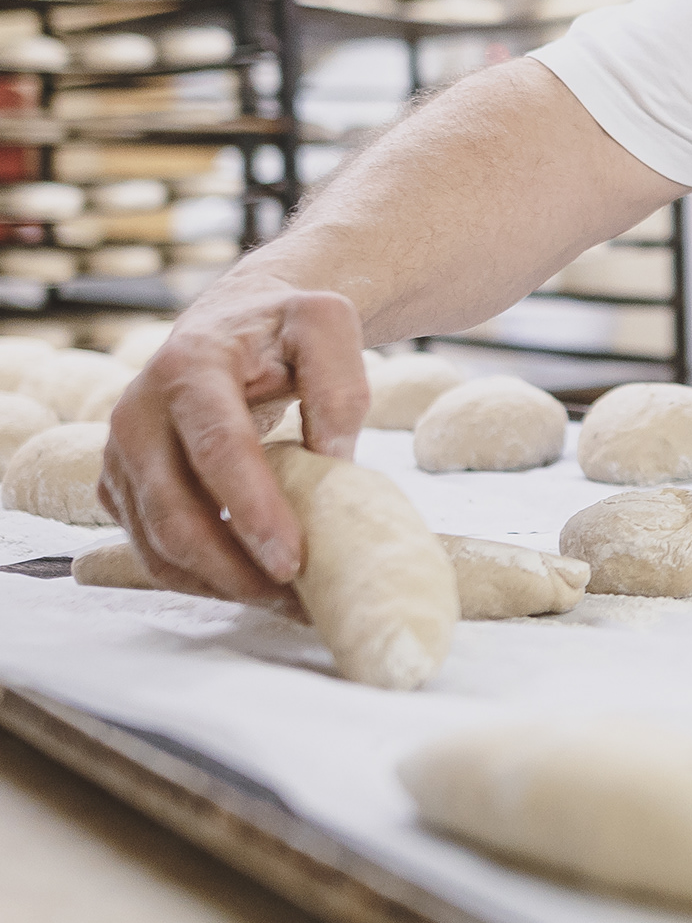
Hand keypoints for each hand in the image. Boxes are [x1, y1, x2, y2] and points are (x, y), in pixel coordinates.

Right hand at [99, 276, 369, 602]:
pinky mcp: (121, 486)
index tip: (293, 559)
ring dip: (220, 583)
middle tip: (294, 595)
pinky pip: (154, 550)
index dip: (252, 510)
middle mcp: (138, 413)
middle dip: (233, 566)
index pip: (216, 449)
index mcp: (188, 368)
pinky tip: (254, 587)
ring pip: (157, 543)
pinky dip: (202, 579)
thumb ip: (339, 384)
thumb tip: (332, 462)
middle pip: (174, 512)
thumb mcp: (326, 324)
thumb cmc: (285, 325)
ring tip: (285, 601)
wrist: (235, 322)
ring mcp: (121, 454)